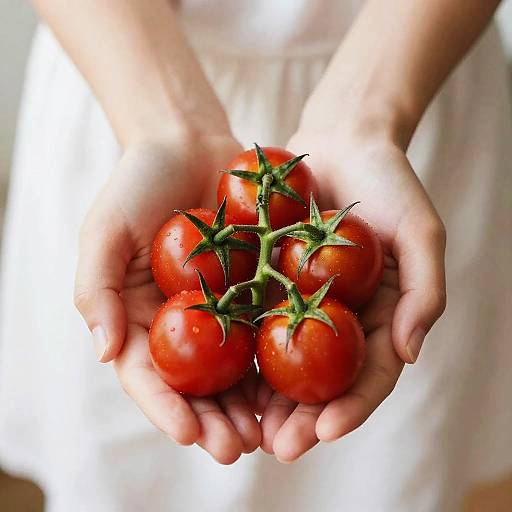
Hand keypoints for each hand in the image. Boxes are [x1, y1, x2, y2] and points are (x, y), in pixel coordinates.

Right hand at [74, 132, 260, 463]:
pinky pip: (266, 329)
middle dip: (213, 420)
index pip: (147, 374)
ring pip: (234, 369)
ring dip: (249, 405)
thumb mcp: (104, 230)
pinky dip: (278, 362)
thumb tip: (104, 351)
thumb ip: (96, 288)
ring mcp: (220, 308)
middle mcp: (180, 321)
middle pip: (195, 384)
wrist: (188, 143)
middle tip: (236, 449)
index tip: (187, 435)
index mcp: (138, 315)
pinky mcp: (254, 288)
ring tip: (269, 435)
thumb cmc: (138, 182)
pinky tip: (295, 387)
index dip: (164, 408)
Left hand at [259, 129, 445, 461]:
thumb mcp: (420, 232)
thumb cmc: (389, 183)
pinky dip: (241, 352)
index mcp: (380, 316)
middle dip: (303, 418)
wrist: (342, 141)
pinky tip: (222, 377)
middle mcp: (340, 318)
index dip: (352, 408)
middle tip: (278, 447)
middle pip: (324, 381)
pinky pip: (254, 320)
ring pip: (284, 363)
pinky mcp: (269, 281)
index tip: (325, 431)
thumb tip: (409, 353)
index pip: (371, 375)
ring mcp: (302, 302)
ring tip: (246, 429)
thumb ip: (424, 291)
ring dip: (266, 400)